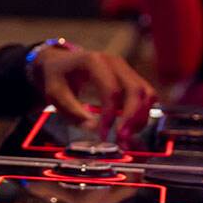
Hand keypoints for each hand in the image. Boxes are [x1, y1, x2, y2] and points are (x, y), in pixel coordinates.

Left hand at [31, 46, 154, 138]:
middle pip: (135, 90)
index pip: (112, 90)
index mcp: (93, 62)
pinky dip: (142, 113)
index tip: (104, 135)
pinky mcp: (131, 77)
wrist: (60, 63)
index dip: (111, 116)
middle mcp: (114, 62)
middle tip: (123, 140)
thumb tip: (95, 129)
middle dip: (132, 118)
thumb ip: (74, 112)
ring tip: (126, 136)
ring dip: (140, 118)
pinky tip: (129, 127)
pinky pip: (146, 95)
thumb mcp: (56, 95)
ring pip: (146, 93)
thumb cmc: (57, 78)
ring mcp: (125, 68)